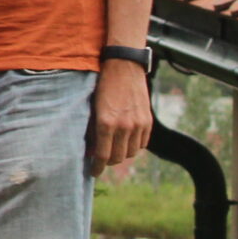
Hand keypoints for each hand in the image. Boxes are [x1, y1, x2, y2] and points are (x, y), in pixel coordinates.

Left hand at [90, 58, 152, 173]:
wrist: (123, 66)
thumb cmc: (101, 85)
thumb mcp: (92, 106)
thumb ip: (92, 128)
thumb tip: (90, 149)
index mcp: (106, 123)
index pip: (102, 155)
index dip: (97, 167)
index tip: (93, 172)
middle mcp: (123, 126)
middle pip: (117, 158)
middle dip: (107, 162)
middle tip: (100, 160)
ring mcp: (138, 124)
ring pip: (131, 153)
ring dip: (121, 154)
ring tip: (112, 150)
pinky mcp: (147, 121)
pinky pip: (142, 144)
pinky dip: (133, 146)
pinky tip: (125, 141)